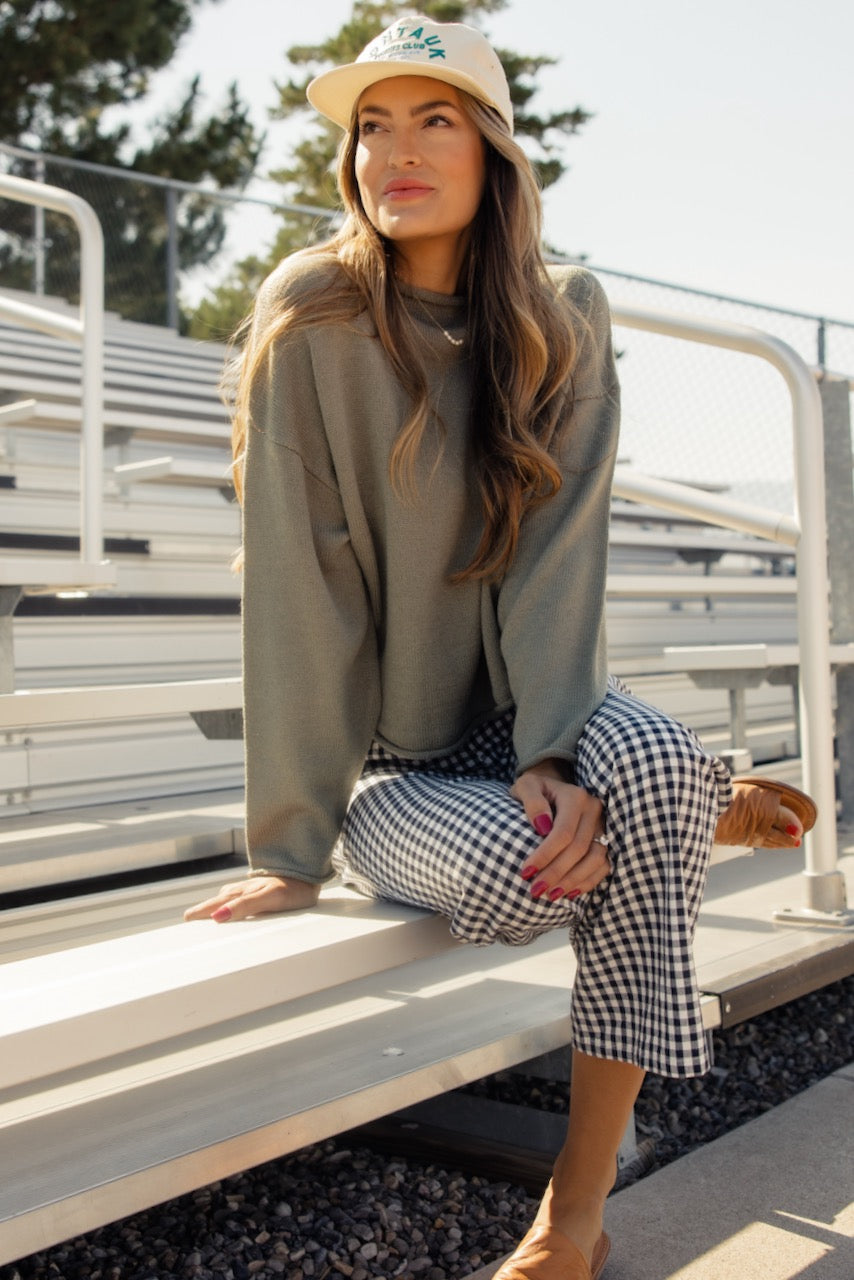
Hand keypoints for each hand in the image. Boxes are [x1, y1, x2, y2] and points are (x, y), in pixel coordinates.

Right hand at [183, 874, 320, 921]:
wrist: (312, 873)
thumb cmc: (293, 888)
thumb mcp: (268, 898)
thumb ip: (243, 906)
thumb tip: (217, 917)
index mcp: (242, 892)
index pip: (215, 905)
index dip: (201, 912)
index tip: (186, 919)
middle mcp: (245, 889)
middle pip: (219, 900)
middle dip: (204, 908)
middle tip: (189, 917)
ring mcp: (254, 887)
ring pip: (229, 896)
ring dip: (216, 904)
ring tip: (206, 912)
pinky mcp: (265, 888)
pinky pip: (241, 896)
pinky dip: (230, 900)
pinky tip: (234, 902)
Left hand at [510, 760, 609, 901]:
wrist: (553, 786)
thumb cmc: (536, 788)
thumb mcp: (525, 786)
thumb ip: (532, 802)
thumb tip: (542, 827)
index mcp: (575, 797)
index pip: (563, 833)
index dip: (545, 856)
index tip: (525, 873)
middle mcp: (594, 810)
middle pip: (579, 849)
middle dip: (556, 873)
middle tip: (535, 890)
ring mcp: (604, 825)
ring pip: (596, 859)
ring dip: (573, 880)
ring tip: (551, 895)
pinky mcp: (607, 838)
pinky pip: (604, 864)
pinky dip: (588, 881)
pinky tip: (570, 892)